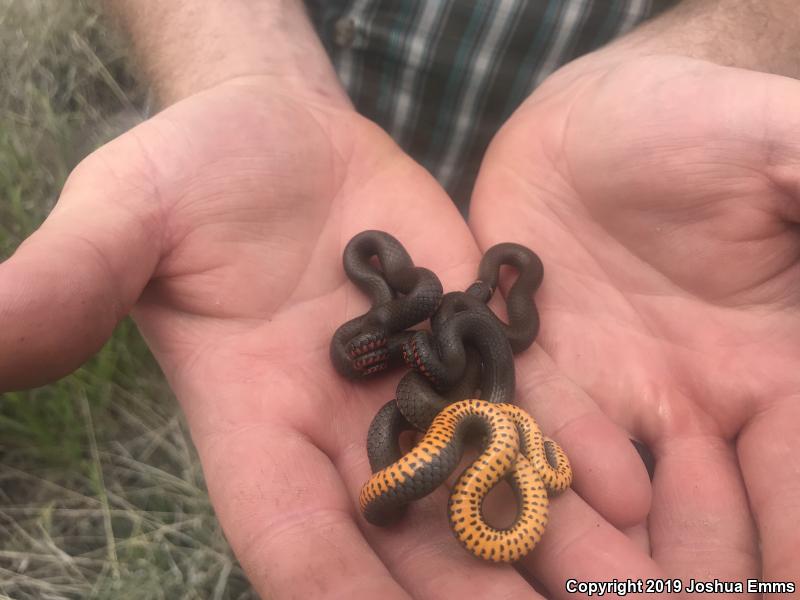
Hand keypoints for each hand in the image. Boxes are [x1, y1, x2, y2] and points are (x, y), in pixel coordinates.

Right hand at [1, 77, 595, 597]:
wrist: (283, 133)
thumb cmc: (196, 169)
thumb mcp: (130, 210)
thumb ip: (74, 277)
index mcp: (254, 426)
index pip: (298, 546)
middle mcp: (341, 434)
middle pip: (406, 547)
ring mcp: (414, 396)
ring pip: (480, 496)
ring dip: (542, 553)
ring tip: (618, 593)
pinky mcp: (468, 349)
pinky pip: (525, 416)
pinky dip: (572, 462)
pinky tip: (632, 502)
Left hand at [471, 53, 799, 589]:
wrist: (595, 118)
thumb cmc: (699, 123)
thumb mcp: (782, 147)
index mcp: (781, 368)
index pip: (798, 477)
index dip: (792, 539)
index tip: (777, 592)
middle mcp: (700, 401)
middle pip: (708, 514)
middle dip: (696, 571)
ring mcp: (614, 391)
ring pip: (615, 493)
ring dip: (604, 551)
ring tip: (597, 595)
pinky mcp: (535, 367)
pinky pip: (536, 432)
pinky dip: (544, 472)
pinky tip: (545, 501)